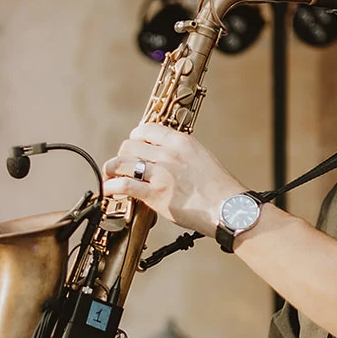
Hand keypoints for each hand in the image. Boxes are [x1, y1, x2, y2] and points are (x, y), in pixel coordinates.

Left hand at [102, 123, 245, 234]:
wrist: (228, 209)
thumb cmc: (219, 189)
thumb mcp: (202, 157)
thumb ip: (180, 153)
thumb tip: (162, 155)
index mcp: (181, 141)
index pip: (147, 129)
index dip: (135, 137)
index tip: (133, 146)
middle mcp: (168, 154)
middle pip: (129, 145)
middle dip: (122, 155)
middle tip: (121, 166)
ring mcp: (160, 174)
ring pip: (121, 163)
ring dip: (111, 170)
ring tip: (109, 176)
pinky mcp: (155, 195)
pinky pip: (124, 185)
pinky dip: (111, 187)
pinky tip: (108, 190)